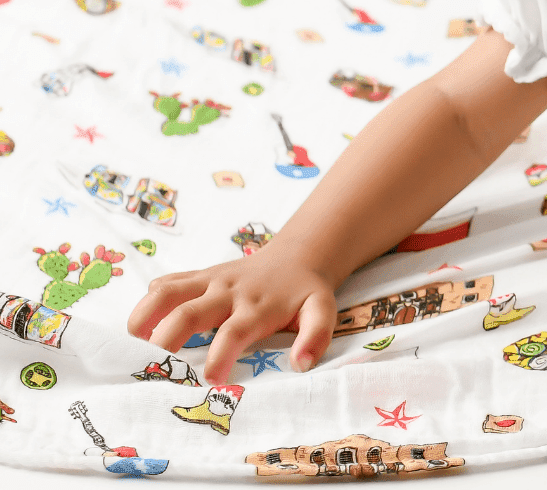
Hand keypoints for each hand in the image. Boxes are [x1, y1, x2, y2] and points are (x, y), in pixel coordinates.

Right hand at [126, 242, 338, 385]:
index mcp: (257, 307)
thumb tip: (300, 364)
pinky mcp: (199, 276)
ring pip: (168, 292)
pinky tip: (139, 328)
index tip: (210, 382)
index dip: (220, 356)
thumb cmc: (304, 293)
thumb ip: (316, 335)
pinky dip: (148, 302)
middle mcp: (228, 291)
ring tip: (132, 348)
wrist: (296, 256)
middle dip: (166, 341)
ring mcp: (210, 281)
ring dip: (144, 317)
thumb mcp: (321, 310)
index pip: (233, 331)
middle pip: (188, 313)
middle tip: (150, 373)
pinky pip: (167, 283)